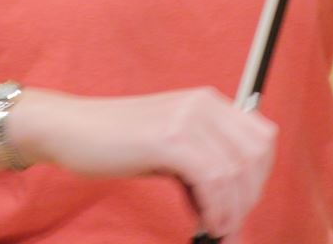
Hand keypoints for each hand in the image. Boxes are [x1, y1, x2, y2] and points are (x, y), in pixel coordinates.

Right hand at [12, 87, 276, 237]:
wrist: (71, 128)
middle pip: (256, 155)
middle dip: (249, 197)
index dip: (260, 177)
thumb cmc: (118, 143)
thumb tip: (233, 209)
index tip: (244, 203)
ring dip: (232, 210)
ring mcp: (187, 118)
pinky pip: (211, 179)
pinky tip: (205, 223)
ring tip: (216, 229)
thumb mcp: (171, 148)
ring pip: (235, 171)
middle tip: (230, 223)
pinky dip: (215, 208)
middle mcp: (204, 104)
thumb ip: (203, 168)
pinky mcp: (169, 139)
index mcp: (208, 102)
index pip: (261, 137)